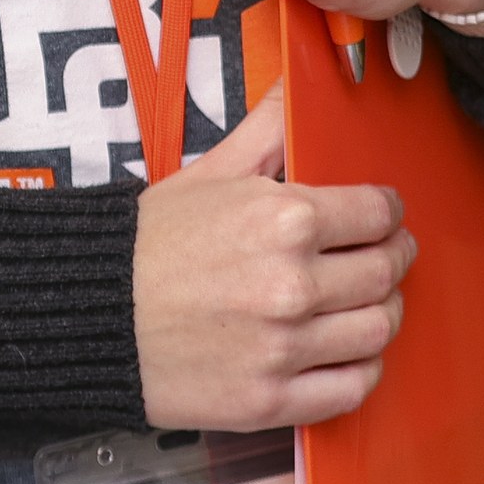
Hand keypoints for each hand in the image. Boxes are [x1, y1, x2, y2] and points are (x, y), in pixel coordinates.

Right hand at [134, 92, 413, 429]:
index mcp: (284, 218)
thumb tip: (298, 85)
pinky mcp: (270, 398)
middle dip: (394, 258)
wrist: (89, 311)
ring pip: (377, 331)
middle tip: (387, 256)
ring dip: (383, 313)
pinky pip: (351, 388)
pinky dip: (361, 371)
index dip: (388, 212)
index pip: (377, 213)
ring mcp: (283, 345)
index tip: (384, 216)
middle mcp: (292, 283)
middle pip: (384, 272)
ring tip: (369, 303)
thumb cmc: (148, 244)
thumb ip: (268, 129)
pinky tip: (346, 354)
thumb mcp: (210, 172)